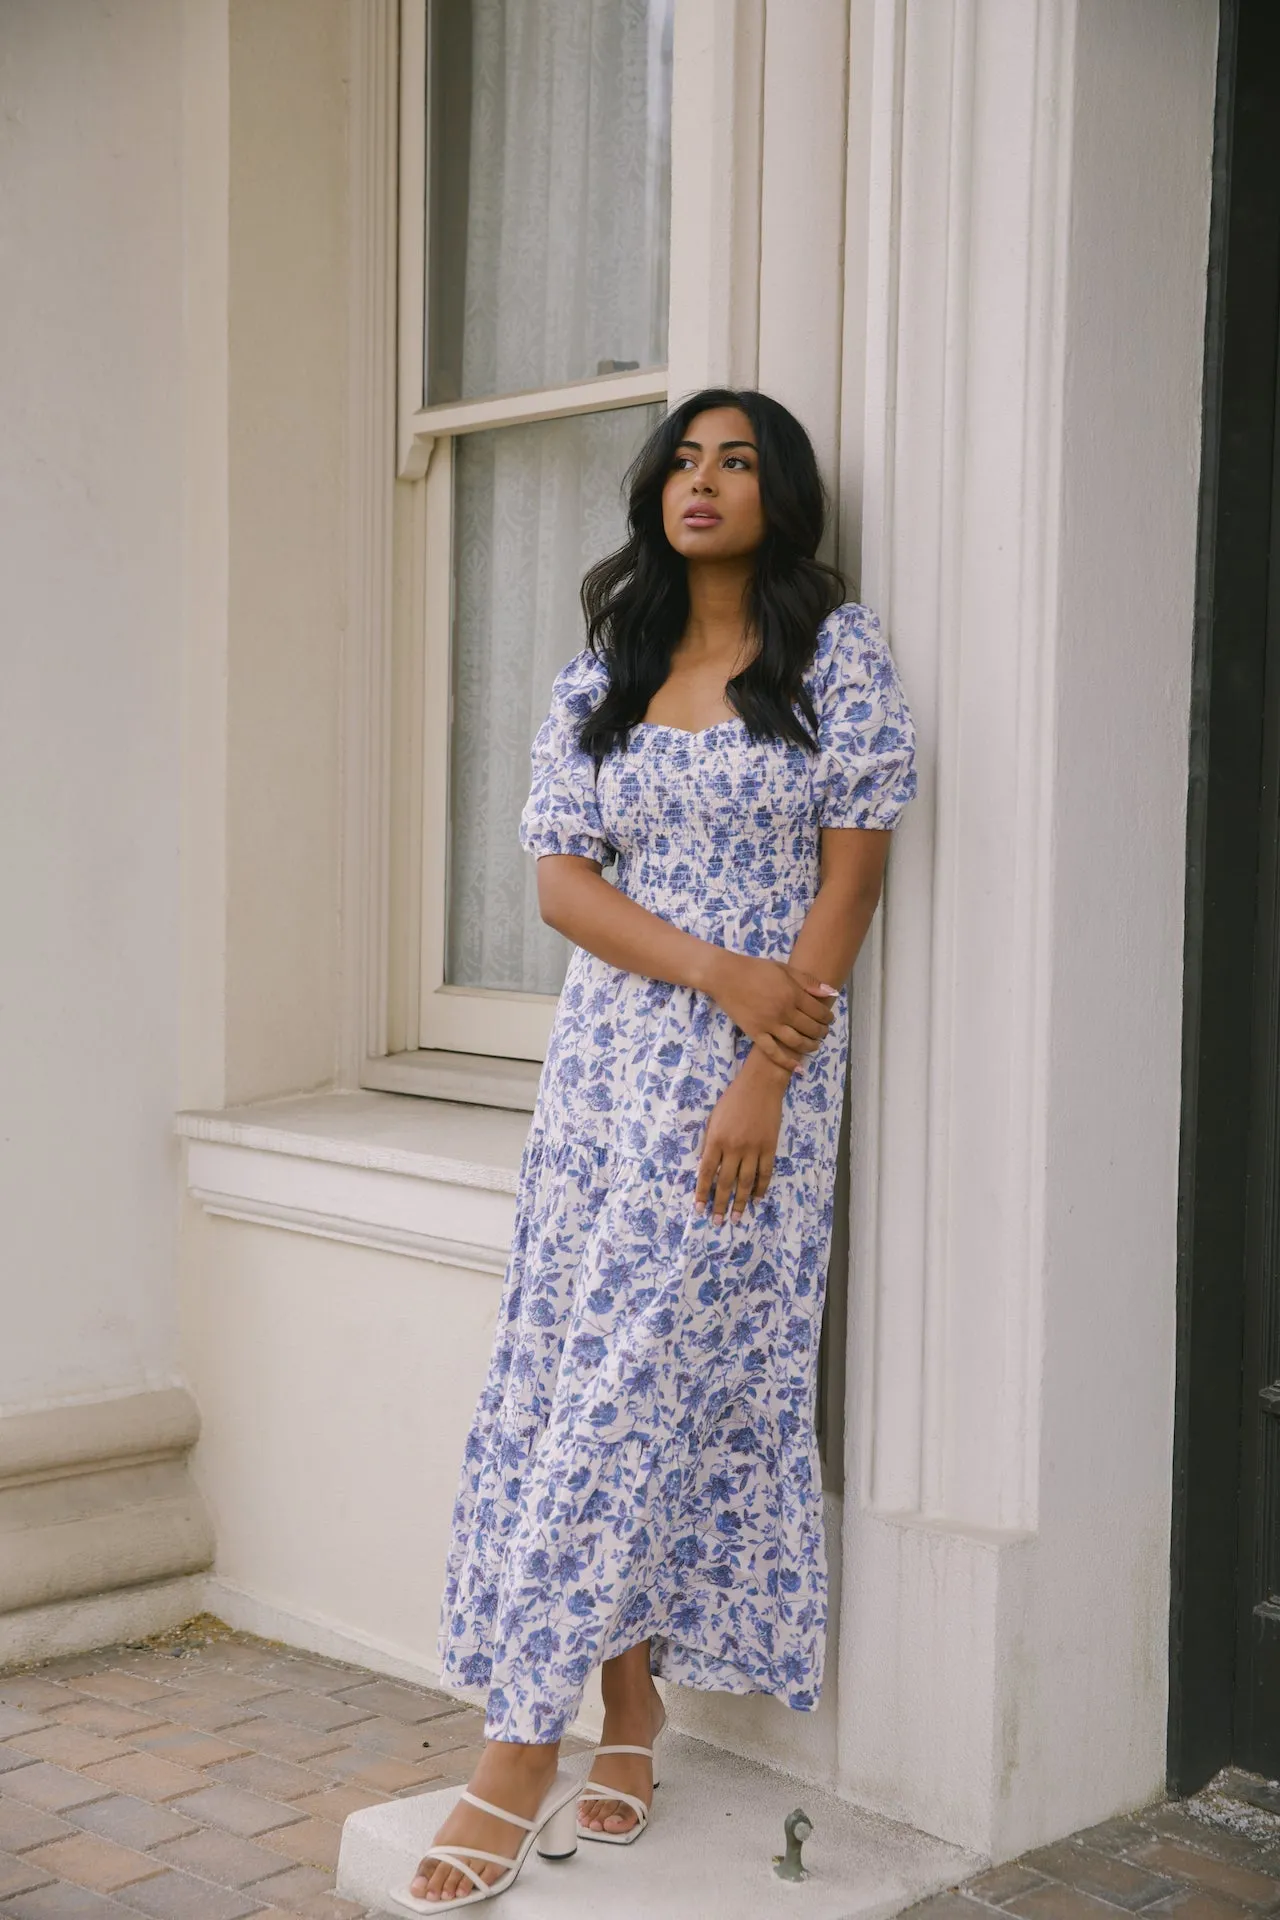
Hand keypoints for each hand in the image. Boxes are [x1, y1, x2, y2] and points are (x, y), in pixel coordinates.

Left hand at [693, 1052, 786, 1226]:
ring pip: (745, 1182)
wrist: (760, 1085)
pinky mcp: (769, 1147)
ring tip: (736, 1218)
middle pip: (725, 1182)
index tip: (698, 1209)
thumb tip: (707, 1167)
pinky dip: (760, 1187)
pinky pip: (765, 1173)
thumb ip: (710, 1143)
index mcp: (716, 1139)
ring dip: (740, 1202)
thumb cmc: (732, 1100)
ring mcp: (753, 1149)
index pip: (705, 1172)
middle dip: (720, 1204)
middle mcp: (733, 1147)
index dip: (701, 1192)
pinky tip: (755, 1198)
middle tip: (717, 1221)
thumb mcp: (713, 1119)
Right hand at [702, 949, 839, 1071]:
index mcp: (793, 994)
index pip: (818, 1011)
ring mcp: (769, 1025)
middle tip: (823, 1033)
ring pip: (796, 1042)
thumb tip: (831, 993)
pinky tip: (797, 1067)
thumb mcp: (784, 969)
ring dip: (810, 1047)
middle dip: (821, 1032)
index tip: (829, 1019)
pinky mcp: (755, 1034)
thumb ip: (808, 981)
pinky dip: (787, 1062)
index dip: (828, 1017)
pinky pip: (773, 1052)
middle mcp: (784, 1012)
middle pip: (810, 1028)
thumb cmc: (755, 969)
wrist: (725, 976)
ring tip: (814, 1046)